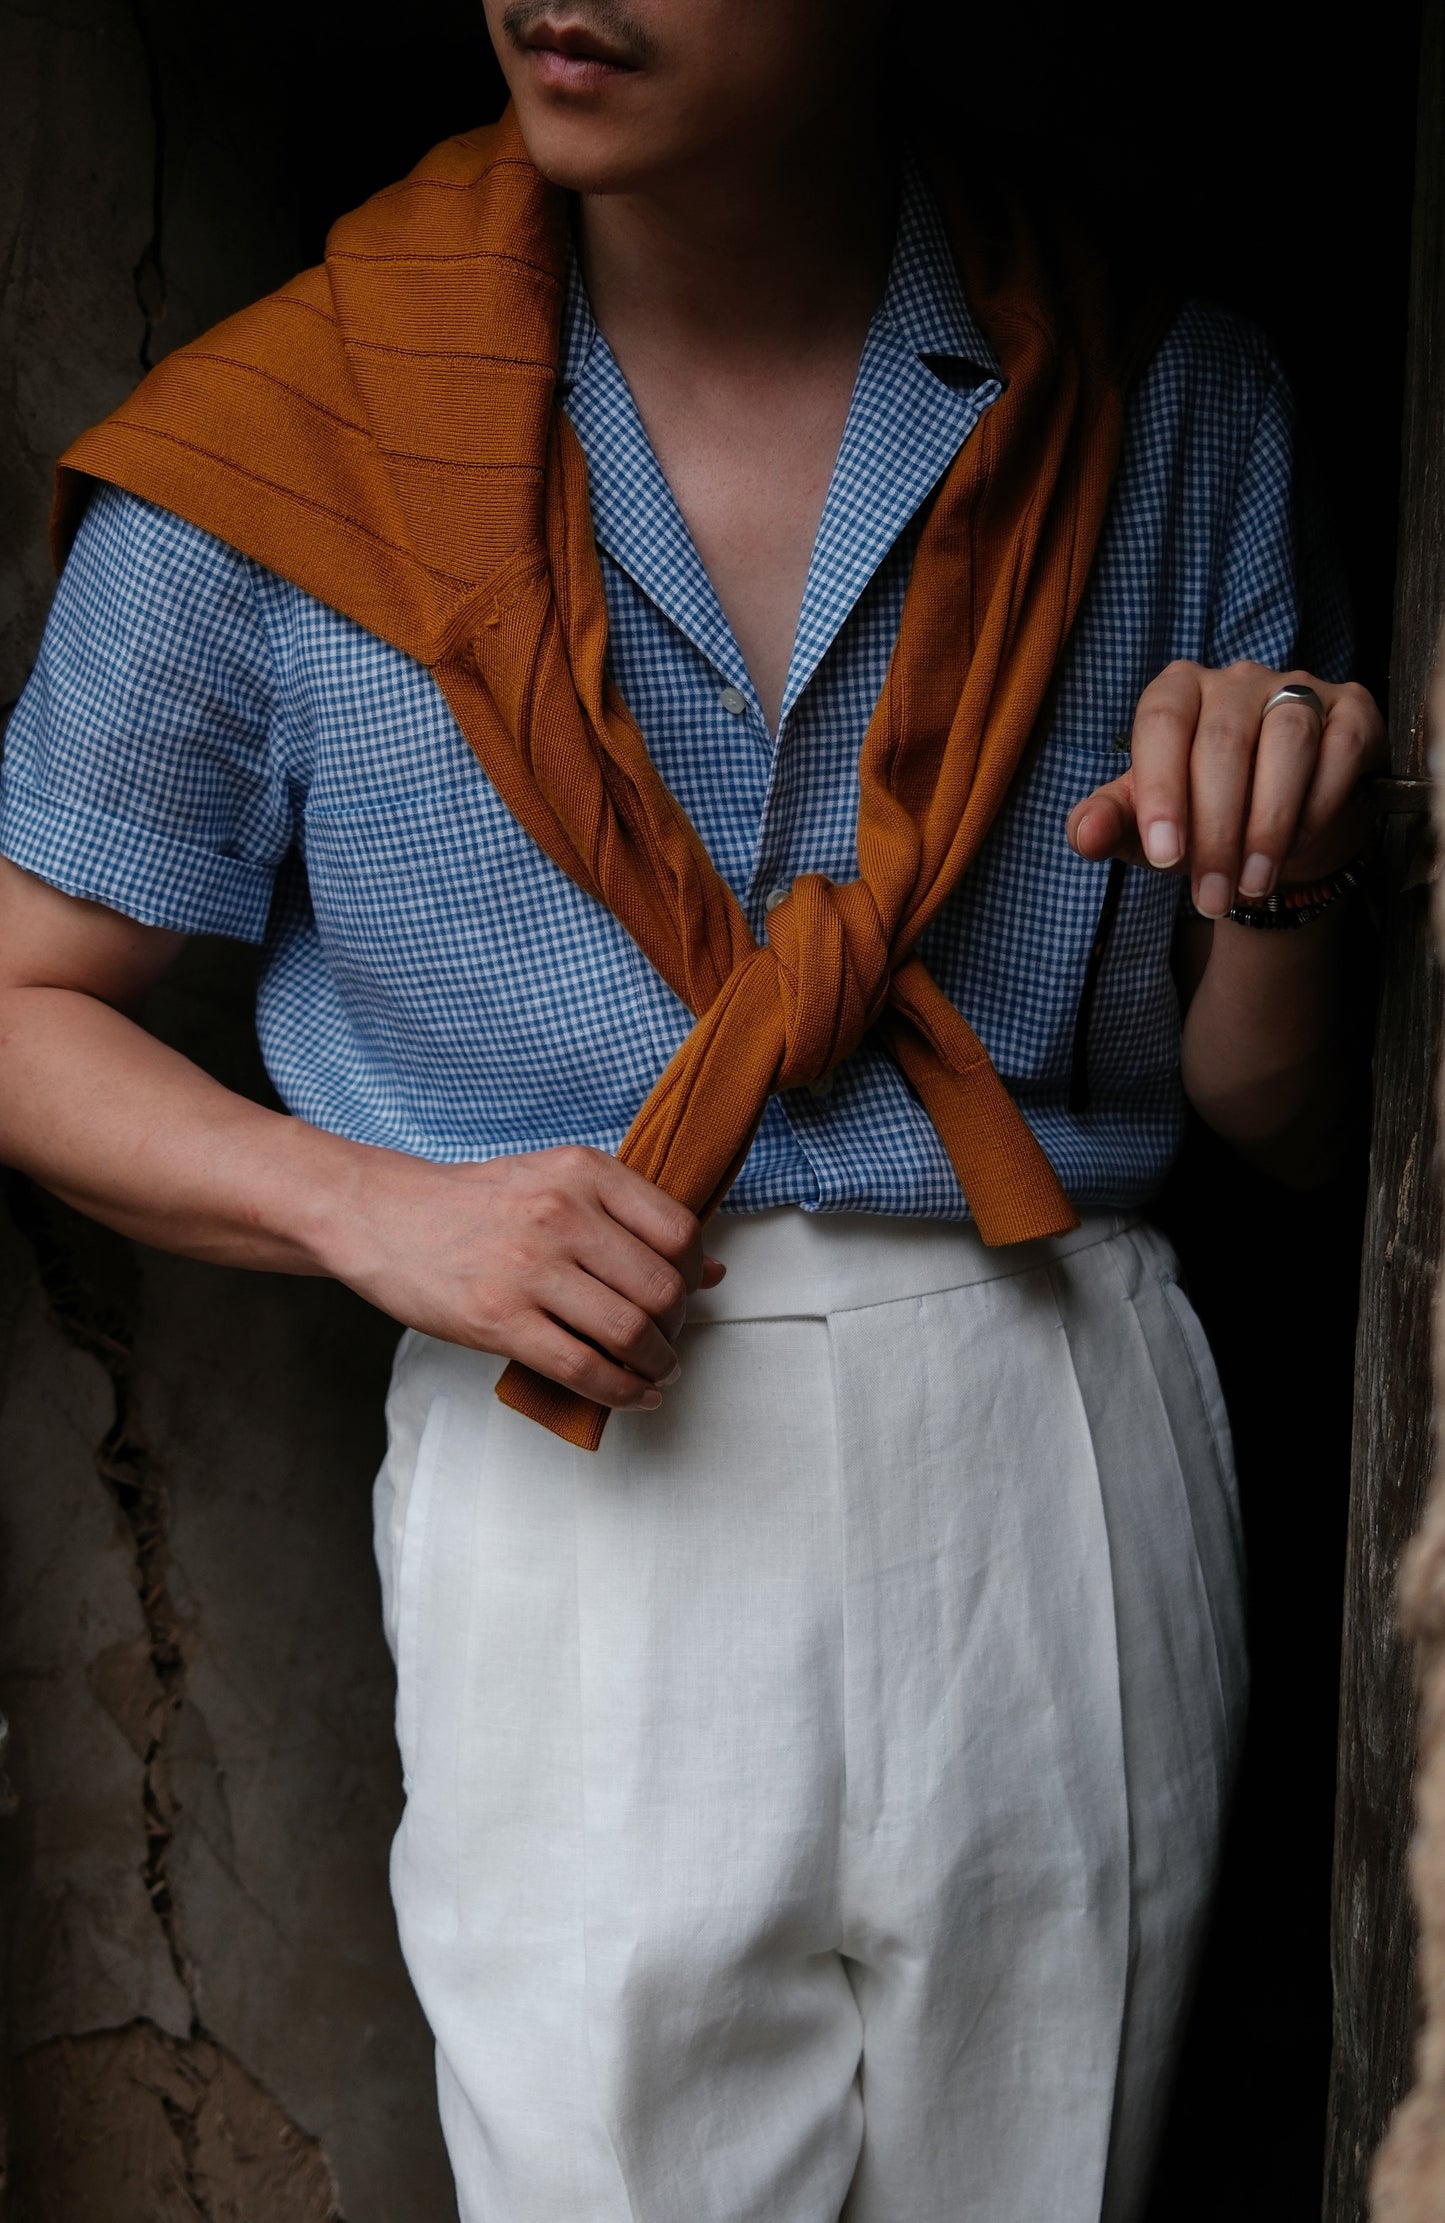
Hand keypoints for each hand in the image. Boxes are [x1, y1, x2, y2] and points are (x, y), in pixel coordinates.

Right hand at [318, 1143, 723, 1410]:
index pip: (678, 1231)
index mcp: (582, 1171)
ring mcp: (529, 1269)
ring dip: (658, 1365)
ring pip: (629, 1332)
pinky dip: (623, 1392)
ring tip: (658, 1372)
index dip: (694, 1274)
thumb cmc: (476, 1203)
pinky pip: (583, 1369)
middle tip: (669, 1339)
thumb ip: (630, 1219)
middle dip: (678, 1327)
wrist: (383, 1216)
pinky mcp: (499, 1320)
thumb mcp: (556, 1182)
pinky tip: (634, 1396)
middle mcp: (561, 1214)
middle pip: (661, 1288)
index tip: (686, 1293)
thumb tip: (712, 1272)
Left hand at [1065, 661, 1386, 913]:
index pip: (1161, 723)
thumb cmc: (1201, 818)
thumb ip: (1107, 825)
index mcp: (1177, 692)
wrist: (1277, 832)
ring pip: (1287, 739)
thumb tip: (1084, 834)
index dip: (1162, 790)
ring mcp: (1298, 688)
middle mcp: (1235, 680)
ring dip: (1269, 823)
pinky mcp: (1351, 710)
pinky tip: (1297, 847)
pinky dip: (1319, 804)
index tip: (1165, 857)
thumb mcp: (1147, 826)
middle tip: (1212, 896)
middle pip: (1224, 740)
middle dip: (1217, 830)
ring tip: (1253, 884)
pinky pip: (1340, 748)